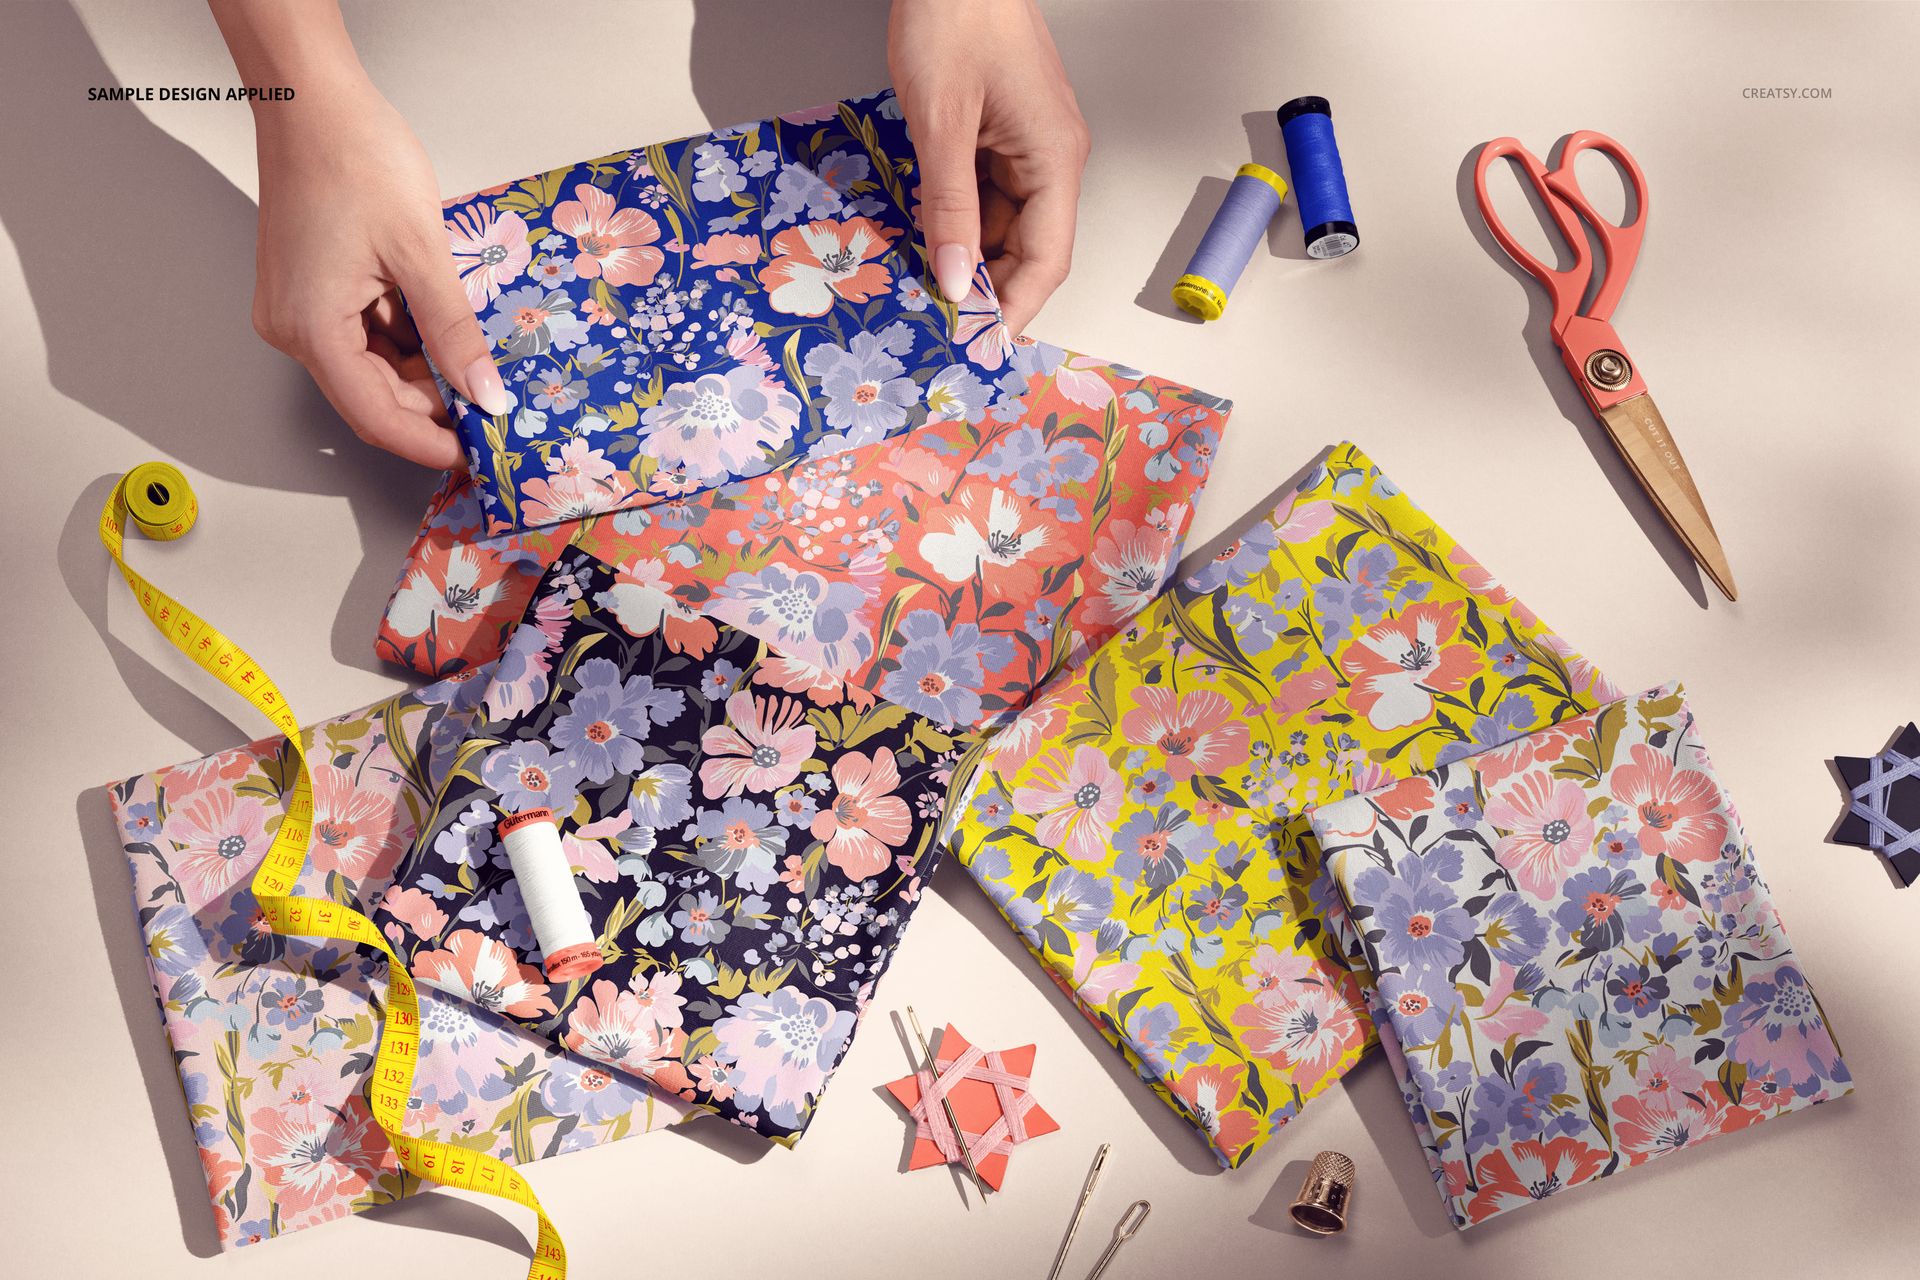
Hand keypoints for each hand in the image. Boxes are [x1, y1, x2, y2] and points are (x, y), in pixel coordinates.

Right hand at [246, 73, 508, 466]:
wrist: (310, 99)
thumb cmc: (355, 158)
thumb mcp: (422, 254)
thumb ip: (454, 333)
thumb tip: (484, 394)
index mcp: (312, 328)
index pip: (376, 417)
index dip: (431, 443)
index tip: (481, 453)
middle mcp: (294, 327)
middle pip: (373, 397)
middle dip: (435, 406)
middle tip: (495, 405)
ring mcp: (299, 309)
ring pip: (373, 367)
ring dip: (426, 372)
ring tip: (480, 364)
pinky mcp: (310, 290)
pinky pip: (364, 335)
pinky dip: (408, 341)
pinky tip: (448, 330)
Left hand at [889, 0, 1089, 336]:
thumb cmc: (955, 18)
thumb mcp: (941, 124)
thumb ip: (949, 210)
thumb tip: (955, 281)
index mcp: (1055, 157)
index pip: (1048, 258)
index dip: (1016, 307)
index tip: (979, 342)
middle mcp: (1053, 155)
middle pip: (1029, 245)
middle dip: (989, 286)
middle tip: (939, 318)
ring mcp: (1030, 141)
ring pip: (1006, 221)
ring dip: (970, 253)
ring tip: (926, 282)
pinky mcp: (1005, 128)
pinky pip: (989, 190)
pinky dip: (961, 217)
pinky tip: (929, 234)